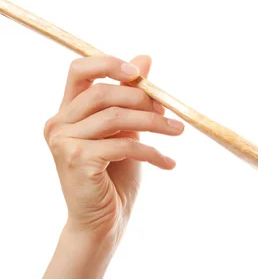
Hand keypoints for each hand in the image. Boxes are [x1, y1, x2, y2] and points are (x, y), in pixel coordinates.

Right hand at [43, 55, 184, 238]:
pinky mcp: (77, 160)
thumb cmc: (116, 174)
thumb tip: (145, 58)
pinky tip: (168, 163)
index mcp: (68, 111)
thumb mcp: (127, 130)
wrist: (104, 220)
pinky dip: (152, 152)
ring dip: (154, 123)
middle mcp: (58, 123)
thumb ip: (130, 97)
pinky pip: (123, 145)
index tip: (140, 73)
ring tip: (179, 131)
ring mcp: (63, 142)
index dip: (109, 64)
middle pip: (102, 93)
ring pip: (115, 117)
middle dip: (142, 99)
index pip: (79, 70)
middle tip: (170, 113)